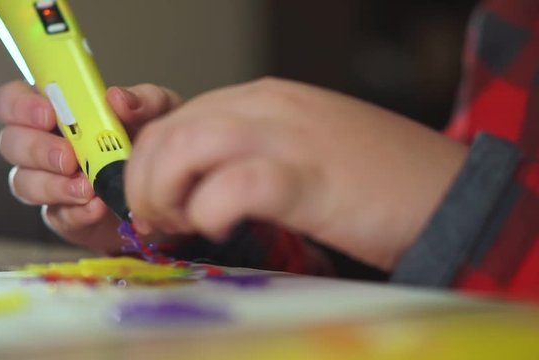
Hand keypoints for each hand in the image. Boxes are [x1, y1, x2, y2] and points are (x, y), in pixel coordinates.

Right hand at [0, 81, 181, 251]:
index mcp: (57, 111)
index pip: (11, 101)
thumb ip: (143, 100)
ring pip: (23, 183)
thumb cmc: (152, 139)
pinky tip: (96, 208)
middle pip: (10, 143)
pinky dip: (76, 212)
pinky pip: (56, 216)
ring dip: (52, 185)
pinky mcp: (64, 216)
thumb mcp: (160, 112)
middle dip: (36, 149)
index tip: (48, 114)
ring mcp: (49, 182)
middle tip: (69, 157)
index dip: (19, 106)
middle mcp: (43, 144)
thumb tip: (117, 98)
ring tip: (88, 187)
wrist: (167, 189)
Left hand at [126, 77, 467, 269]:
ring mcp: (289, 138)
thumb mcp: (300, 147)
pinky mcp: (309, 179)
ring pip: (189, 147)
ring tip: (178, 226)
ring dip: (165, 192)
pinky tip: (221, 229)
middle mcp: (270, 107)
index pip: (178, 117)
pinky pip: (235, 186)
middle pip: (172, 131)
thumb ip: (249, 151)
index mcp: (266, 99)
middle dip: (145, 181)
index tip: (151, 199)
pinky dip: (211, 211)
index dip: (148, 161)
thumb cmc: (375, 178)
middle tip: (157, 221)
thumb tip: (194, 184)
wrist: (448, 192)